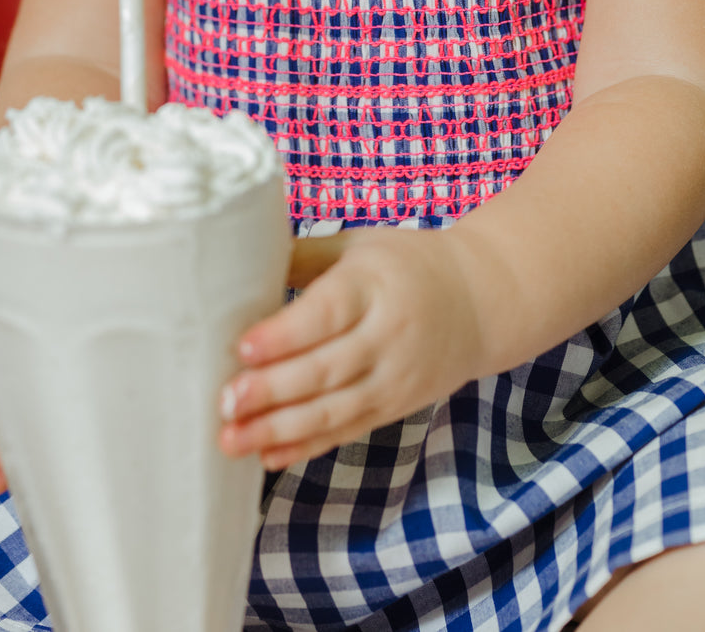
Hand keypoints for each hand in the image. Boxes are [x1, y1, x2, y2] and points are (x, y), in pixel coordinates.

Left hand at [218, 227, 484, 468]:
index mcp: (374, 285)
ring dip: (280, 430)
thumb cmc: (405, 264)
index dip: (286, 334)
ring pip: (333, 410)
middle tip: (225, 402)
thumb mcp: (359, 246)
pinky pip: (346, 432)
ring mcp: (393, 378)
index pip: (328, 313)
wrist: (479, 300)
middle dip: (273, 391)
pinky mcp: (393, 407)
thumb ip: (305, 255)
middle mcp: (387, 335)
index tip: (242, 348)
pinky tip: (267, 457)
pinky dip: (306, 447)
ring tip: (231, 440)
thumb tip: (240, 259)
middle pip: (327, 369)